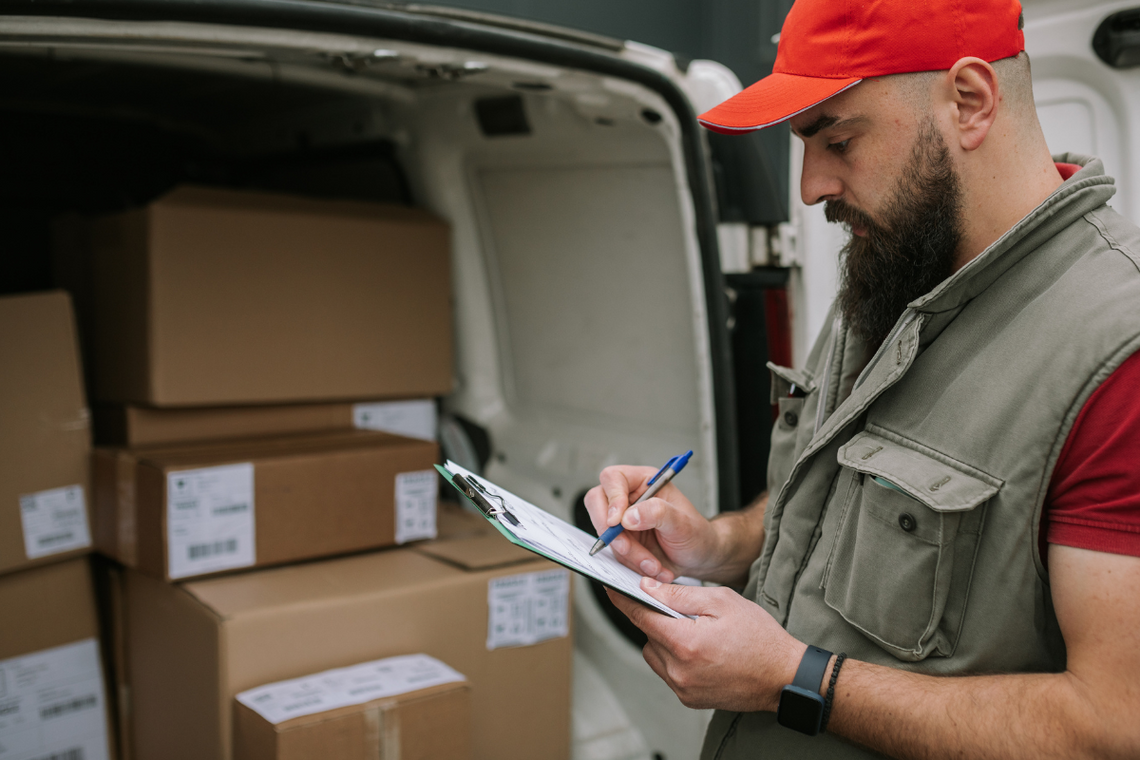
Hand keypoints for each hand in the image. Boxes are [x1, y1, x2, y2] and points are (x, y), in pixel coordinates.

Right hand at [584, 465, 720, 582]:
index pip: (613, 479)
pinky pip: (613, 552)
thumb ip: (657, 513)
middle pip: (597, 502)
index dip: (612, 498)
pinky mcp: (621, 541)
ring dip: (628, 554)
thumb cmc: (696, 534)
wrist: (699, 558)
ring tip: (654, 564)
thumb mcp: (682, 522)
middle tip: (626, 547)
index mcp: (644, 482)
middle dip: (611, 530)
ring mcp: (622, 521)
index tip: (618, 521)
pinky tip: (652, 567)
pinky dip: (631, 564)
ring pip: (606, 534)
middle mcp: (629, 498)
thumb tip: (628, 516)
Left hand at [606, 579, 803, 711]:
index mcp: (685, 643)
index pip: (640, 617)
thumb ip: (679, 595)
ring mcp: (683, 688)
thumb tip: (648, 588)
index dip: (623, 600)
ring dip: (665, 639)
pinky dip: (675, 657)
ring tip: (696, 632)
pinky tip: (700, 649)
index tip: (611, 587)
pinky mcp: (688, 698)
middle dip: (658, 618)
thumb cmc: (760, 638)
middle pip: (647, 635)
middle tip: (683, 611)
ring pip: (654, 654)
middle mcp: (679, 671)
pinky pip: (667, 671)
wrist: (783, 676)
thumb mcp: (722, 601)